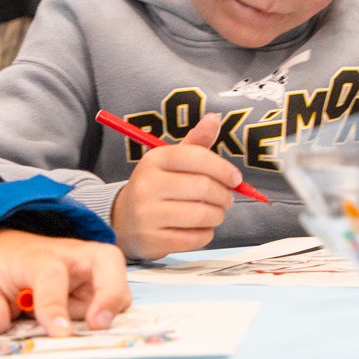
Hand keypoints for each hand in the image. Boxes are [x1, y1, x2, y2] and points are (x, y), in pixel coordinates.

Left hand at [0, 229, 129, 335]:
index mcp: (37, 256)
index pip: (51, 275)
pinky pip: (112, 302)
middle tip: (99, 325)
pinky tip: (86, 330)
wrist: (6, 252)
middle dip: (110, 292)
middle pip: (107, 260)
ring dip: (110, 309)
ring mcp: (88, 271)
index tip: (60, 333)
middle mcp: (71, 257)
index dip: (55, 304)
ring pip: (117, 285)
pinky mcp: (97, 288)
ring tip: (87, 330)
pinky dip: (107, 317)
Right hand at [108, 113, 239, 260]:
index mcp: (154, 160)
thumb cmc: (156, 188)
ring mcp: (147, 214)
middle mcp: (146, 185)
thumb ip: (195, 143)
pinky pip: (195, 238)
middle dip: (224, 195)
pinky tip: (198, 229)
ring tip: (213, 213)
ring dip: (217, 215)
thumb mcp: (170, 162)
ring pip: (202, 215)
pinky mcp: (152, 240)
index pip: (197, 157)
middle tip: (226, 199)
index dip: (223, 168)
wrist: (123, 220)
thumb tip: (214, 118)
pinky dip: (205, 234)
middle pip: (204, 187)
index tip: (235, 179)